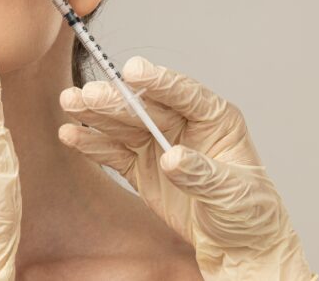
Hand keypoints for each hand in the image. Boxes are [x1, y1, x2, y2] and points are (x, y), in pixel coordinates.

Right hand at [57, 56, 316, 280]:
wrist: (237, 247)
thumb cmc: (249, 214)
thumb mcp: (232, 194)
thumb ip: (202, 174)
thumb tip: (172, 157)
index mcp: (215, 120)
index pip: (184, 94)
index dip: (158, 81)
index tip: (132, 70)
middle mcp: (185, 126)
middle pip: (145, 108)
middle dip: (115, 100)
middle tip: (88, 94)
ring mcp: (160, 145)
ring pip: (124, 125)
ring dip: (96, 115)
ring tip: (69, 103)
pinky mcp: (142, 168)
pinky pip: (114, 153)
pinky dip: (92, 144)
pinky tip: (71, 134)